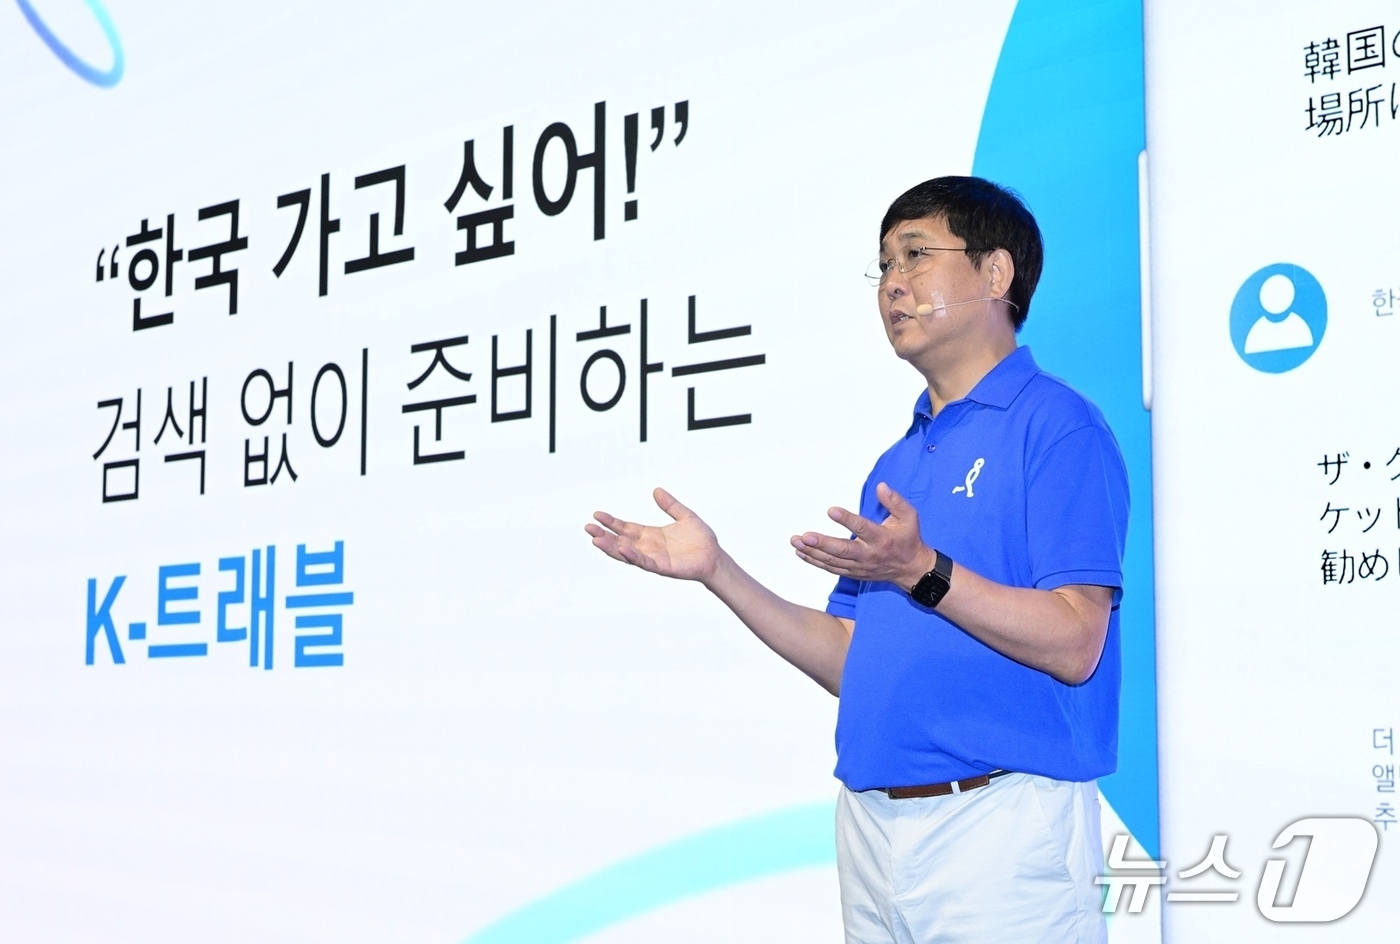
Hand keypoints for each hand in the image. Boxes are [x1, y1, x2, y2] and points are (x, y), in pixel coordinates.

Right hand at [586, 487, 722, 582]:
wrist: (715, 556)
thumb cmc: (701, 539)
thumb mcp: (685, 516)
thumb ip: (670, 505)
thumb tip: (656, 490)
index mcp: (651, 535)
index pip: (626, 528)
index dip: (611, 522)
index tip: (596, 515)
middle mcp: (648, 547)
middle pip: (620, 540)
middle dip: (604, 535)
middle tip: (587, 528)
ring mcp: (653, 558)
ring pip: (626, 553)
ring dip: (611, 547)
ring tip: (595, 540)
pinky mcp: (662, 567)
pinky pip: (645, 562)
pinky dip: (633, 556)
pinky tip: (622, 549)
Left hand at [791, 482, 934, 588]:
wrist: (910, 569)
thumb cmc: (908, 538)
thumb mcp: (910, 517)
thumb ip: (895, 501)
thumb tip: (881, 486)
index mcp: (882, 539)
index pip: (863, 529)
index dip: (847, 520)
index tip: (831, 510)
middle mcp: (869, 555)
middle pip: (843, 551)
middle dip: (823, 544)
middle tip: (805, 536)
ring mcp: (859, 566)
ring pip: (833, 561)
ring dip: (813, 552)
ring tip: (796, 541)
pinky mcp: (852, 572)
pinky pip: (831, 568)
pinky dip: (815, 561)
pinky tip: (801, 552)